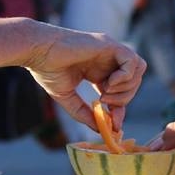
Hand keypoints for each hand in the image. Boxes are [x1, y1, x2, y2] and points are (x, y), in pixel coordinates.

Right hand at [23, 25, 146, 130]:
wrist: (36, 51)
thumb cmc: (46, 69)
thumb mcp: (67, 97)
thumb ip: (84, 113)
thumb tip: (99, 129)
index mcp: (101, 70)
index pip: (123, 90)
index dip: (121, 108)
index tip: (114, 124)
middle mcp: (109, 59)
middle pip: (135, 82)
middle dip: (123, 99)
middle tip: (103, 102)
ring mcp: (111, 50)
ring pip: (138, 71)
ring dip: (125, 87)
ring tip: (105, 92)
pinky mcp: (110, 44)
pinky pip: (132, 62)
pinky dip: (125, 76)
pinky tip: (107, 82)